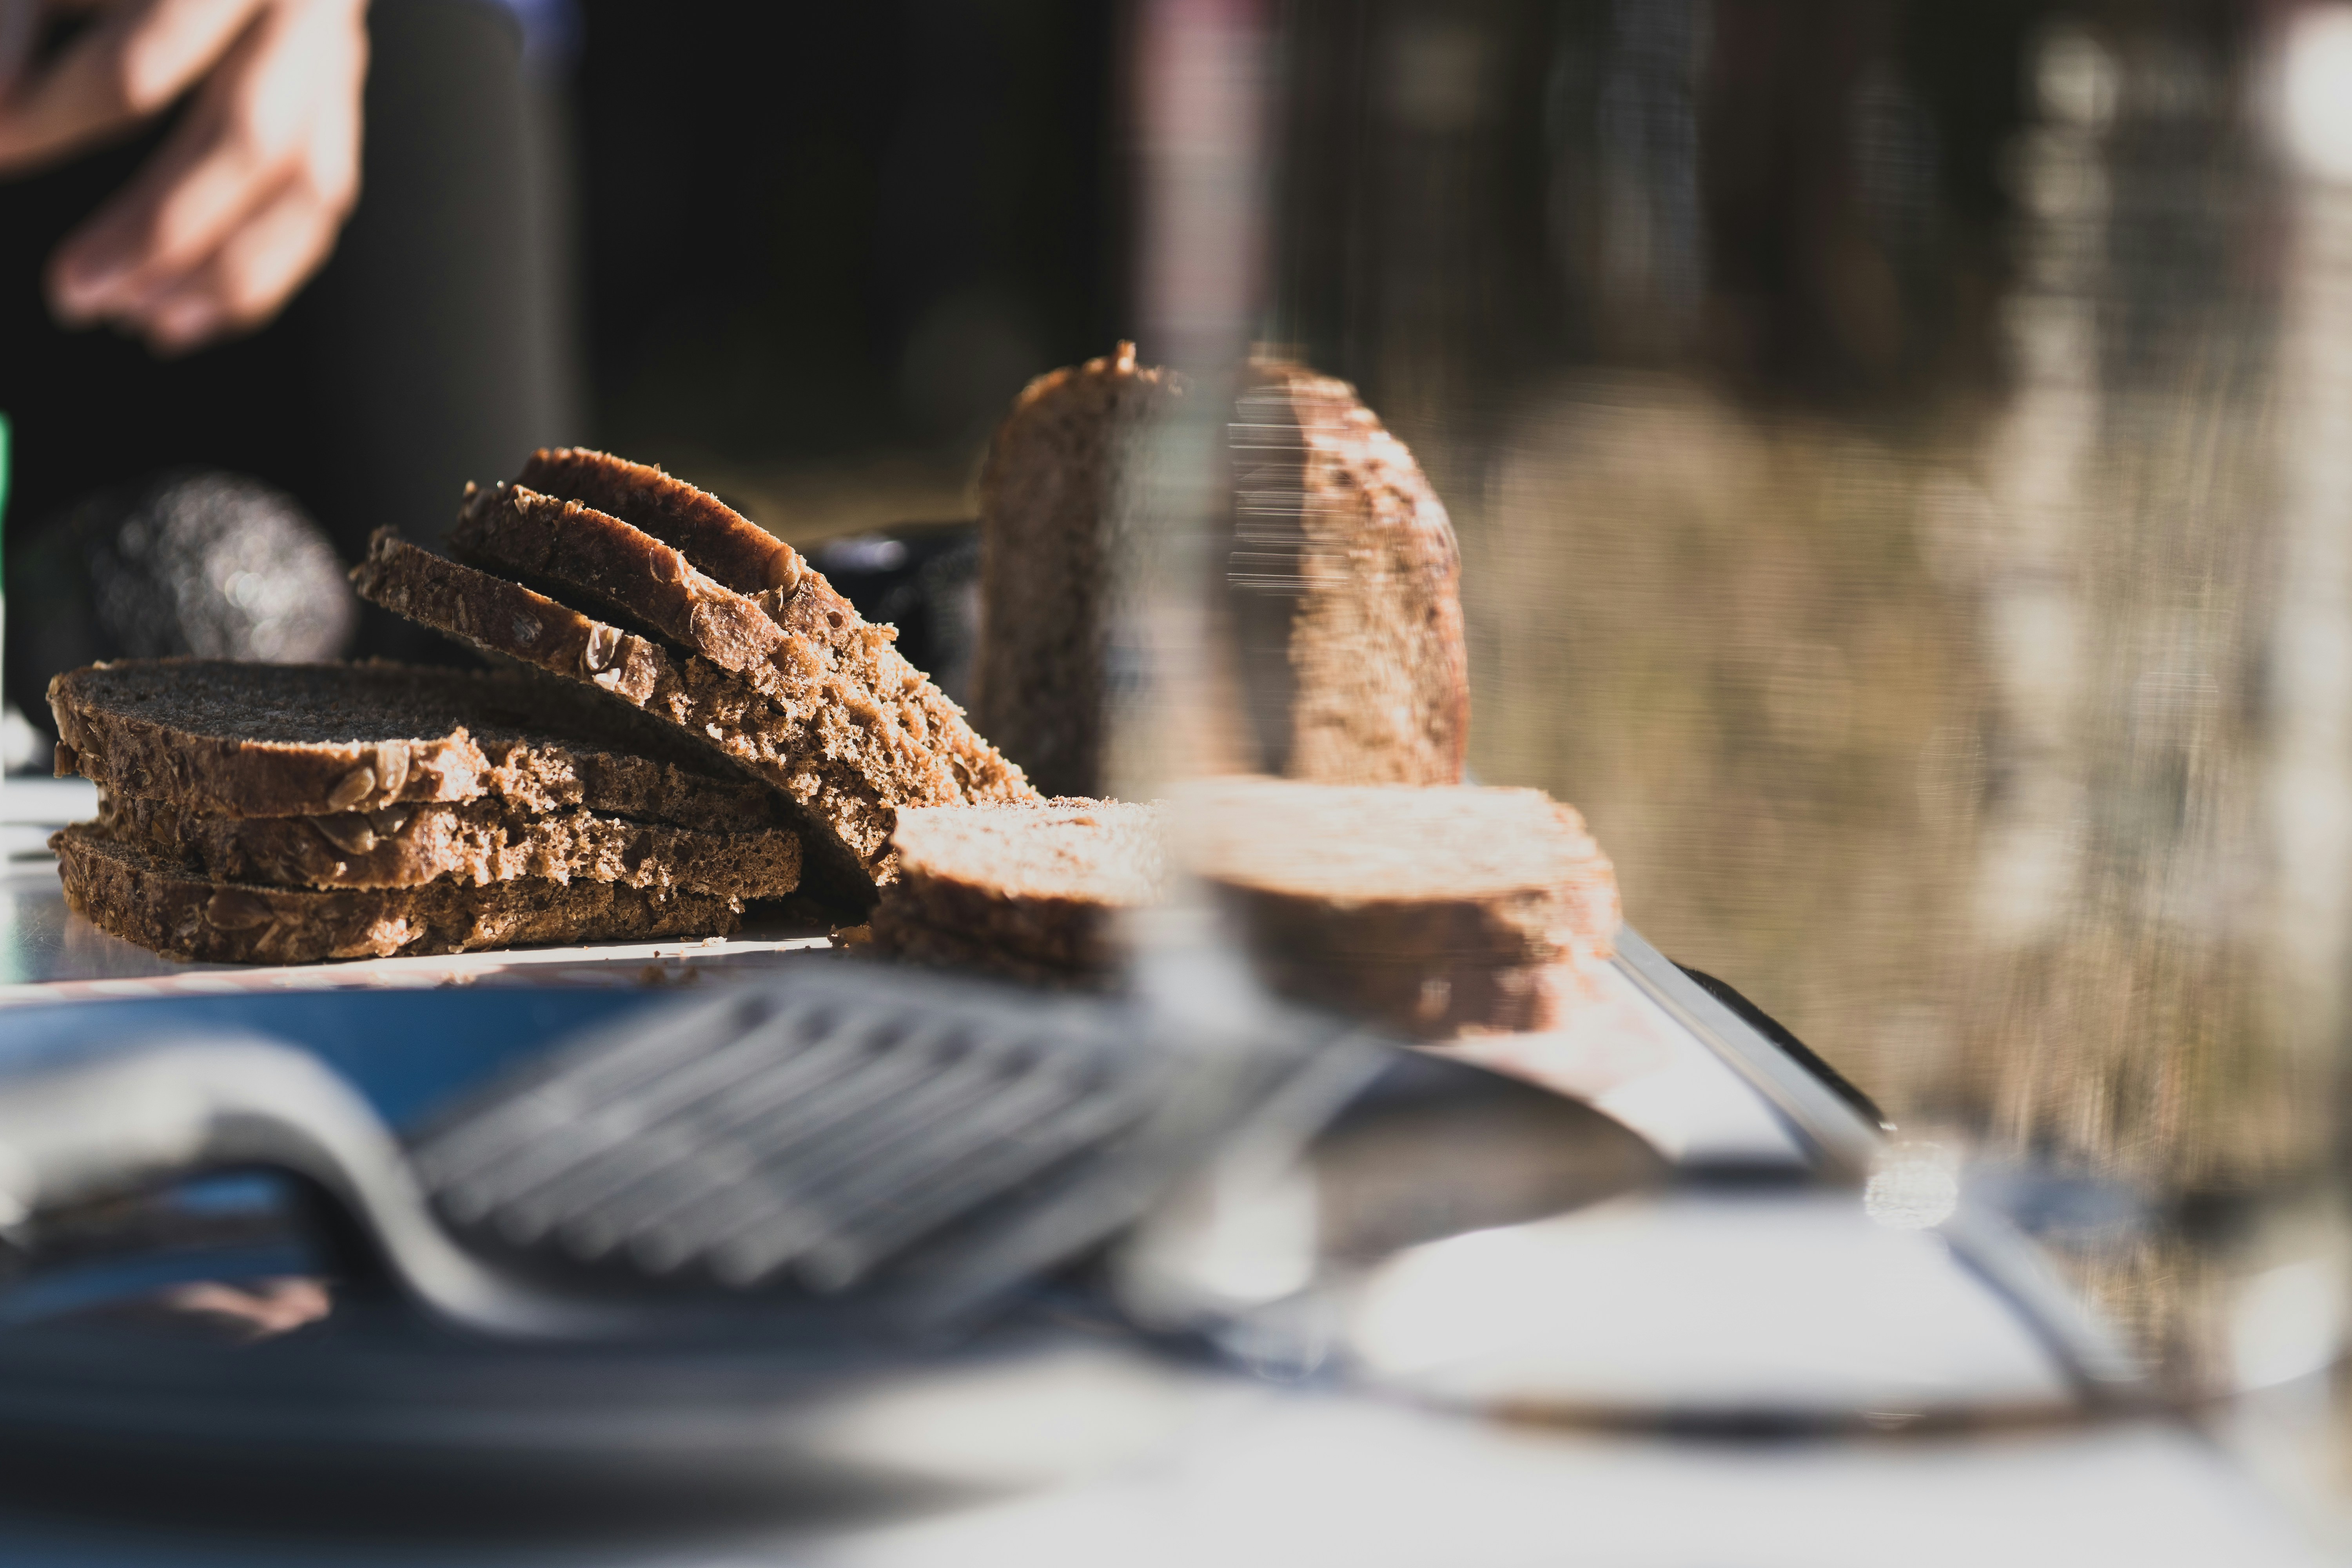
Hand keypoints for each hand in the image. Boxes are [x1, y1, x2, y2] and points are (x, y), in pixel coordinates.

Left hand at [0, 0, 366, 354]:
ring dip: (225, 272)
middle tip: (73, 292)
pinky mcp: (341, 98)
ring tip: (139, 321)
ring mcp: (336, 58)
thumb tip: (2, 106)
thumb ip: (22, 16)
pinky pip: (323, 203)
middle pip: (246, 142)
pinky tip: (190, 313)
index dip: (57, 120)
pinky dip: (264, 271)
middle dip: (155, 230)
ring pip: (307, 189)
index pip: (141, 65)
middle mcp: (303, 11)